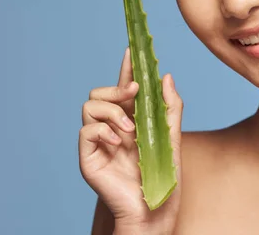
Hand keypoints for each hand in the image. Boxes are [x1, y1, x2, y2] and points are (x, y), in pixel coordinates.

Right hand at [79, 47, 183, 233]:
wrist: (154, 209)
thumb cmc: (162, 177)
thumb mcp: (173, 137)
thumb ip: (171, 108)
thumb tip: (167, 76)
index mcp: (132, 120)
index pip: (124, 88)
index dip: (127, 69)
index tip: (132, 49)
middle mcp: (112, 127)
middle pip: (100, 92)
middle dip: (118, 87)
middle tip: (134, 93)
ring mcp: (98, 141)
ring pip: (90, 105)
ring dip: (112, 111)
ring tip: (130, 130)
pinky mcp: (88, 156)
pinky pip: (86, 130)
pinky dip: (103, 130)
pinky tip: (118, 142)